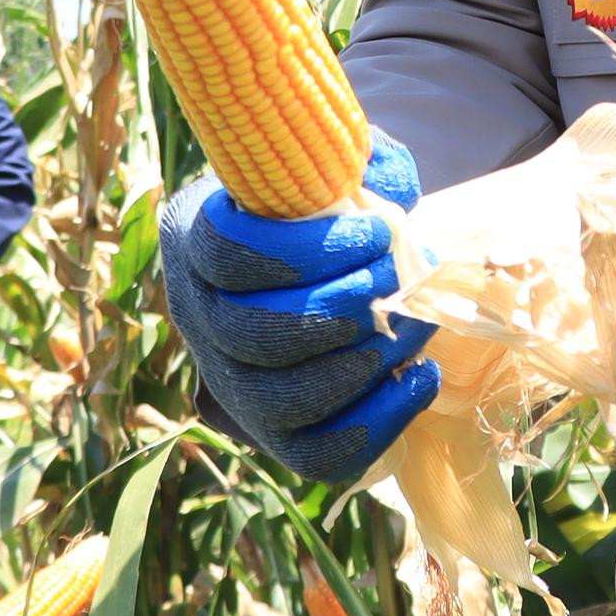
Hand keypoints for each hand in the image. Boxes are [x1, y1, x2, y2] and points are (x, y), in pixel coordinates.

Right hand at [160, 135, 436, 484]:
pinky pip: (315, 454)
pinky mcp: (273, 435)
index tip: (376, 228)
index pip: (230, 254)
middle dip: (347, 304)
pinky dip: (377, 422)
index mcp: (196, 241)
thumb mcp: (326, 164)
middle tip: (401, 275)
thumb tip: (393, 192)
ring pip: (281, 398)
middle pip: (256, 332)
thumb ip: (360, 160)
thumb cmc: (315, 204)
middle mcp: (200, 319)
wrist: (304, 265)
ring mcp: (230, 385)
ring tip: (414, 324)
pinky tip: (420, 377)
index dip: (306, 249)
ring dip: (362, 363)